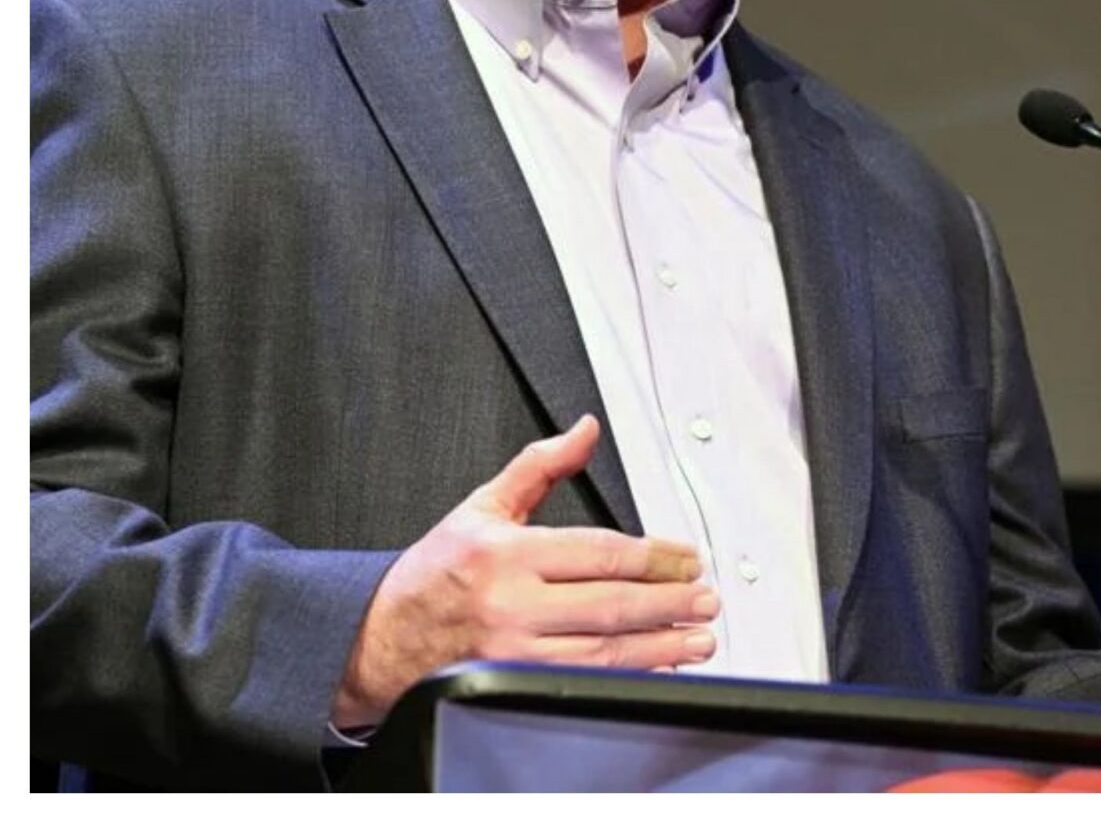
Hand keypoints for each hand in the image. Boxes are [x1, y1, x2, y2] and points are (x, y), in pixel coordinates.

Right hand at [332, 415, 718, 728]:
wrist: (377, 638)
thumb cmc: (432, 575)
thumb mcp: (482, 508)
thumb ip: (539, 468)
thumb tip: (584, 431)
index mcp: (506, 555)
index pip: (599, 553)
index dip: (654, 557)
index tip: (688, 559)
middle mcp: (510, 604)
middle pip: (609, 604)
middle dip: (669, 603)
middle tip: (707, 599)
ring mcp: (512, 651)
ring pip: (602, 651)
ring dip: (660, 647)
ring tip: (698, 639)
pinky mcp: (511, 685)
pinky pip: (582, 682)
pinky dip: (626, 676)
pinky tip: (656, 667)